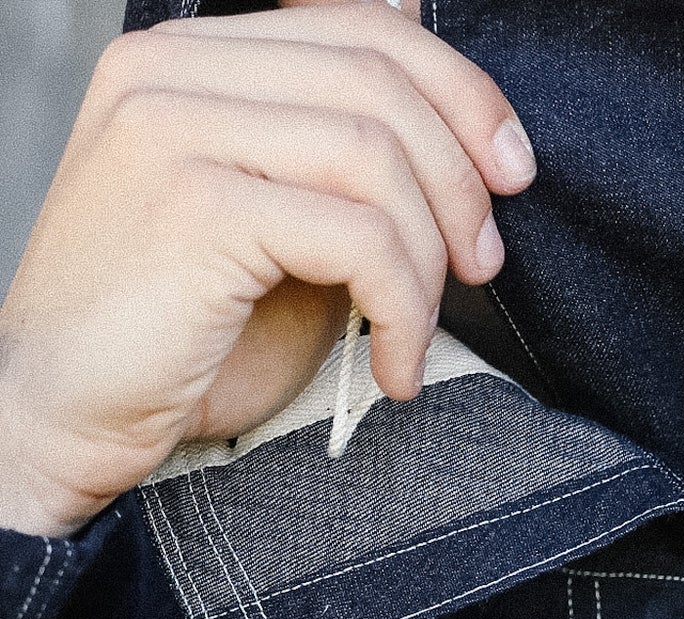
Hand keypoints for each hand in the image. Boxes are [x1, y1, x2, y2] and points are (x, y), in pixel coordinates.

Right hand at [0, 0, 536, 536]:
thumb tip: (455, 104)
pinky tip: (393, 366)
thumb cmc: (186, 332)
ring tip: (418, 331)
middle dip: (460, 184)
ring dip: (430, 261)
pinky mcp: (192, 205)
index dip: (463, 94)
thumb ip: (348, 159)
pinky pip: (358, 237)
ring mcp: (171, 127)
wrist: (71, 415)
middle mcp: (169, 69)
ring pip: (376, 158)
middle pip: (381, 82)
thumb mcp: (290, 223)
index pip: (364, 28)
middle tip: (483, 267)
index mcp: (192, 56)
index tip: (511, 172)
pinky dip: (402, 310)